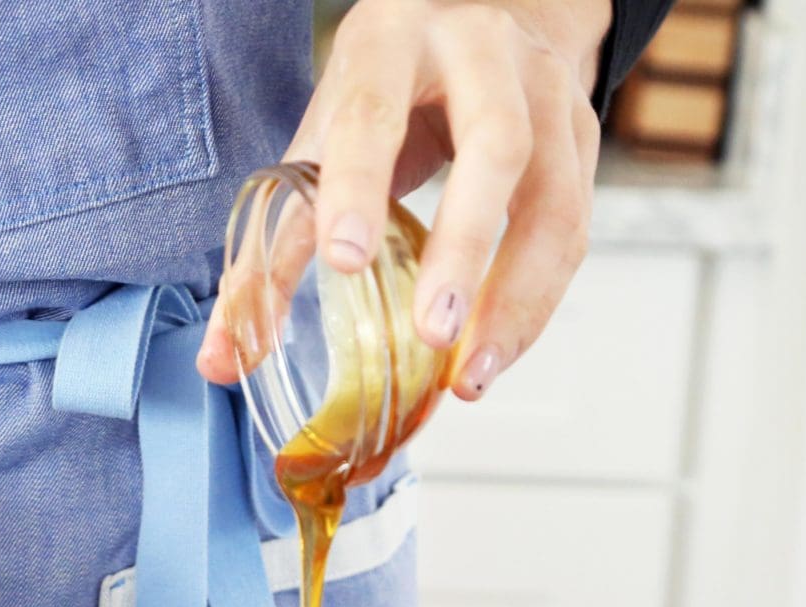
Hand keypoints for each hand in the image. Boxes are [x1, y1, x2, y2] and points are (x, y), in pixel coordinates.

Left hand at [200, 0, 608, 400]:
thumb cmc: (386, 91)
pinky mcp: (581, 137)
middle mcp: (483, 53)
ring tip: (470, 372)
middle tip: (432, 332)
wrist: (477, 20)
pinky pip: (573, 231)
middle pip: (494, 145)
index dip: (359, 182)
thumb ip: (270, 251)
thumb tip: (224, 358)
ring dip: (517, 297)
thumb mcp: (319, 141)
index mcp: (395, 41)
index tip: (347, 258)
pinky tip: (495, 351)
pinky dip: (536, 302)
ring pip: (552, 198)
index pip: (376, 109)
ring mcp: (545, 92)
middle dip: (465, 245)